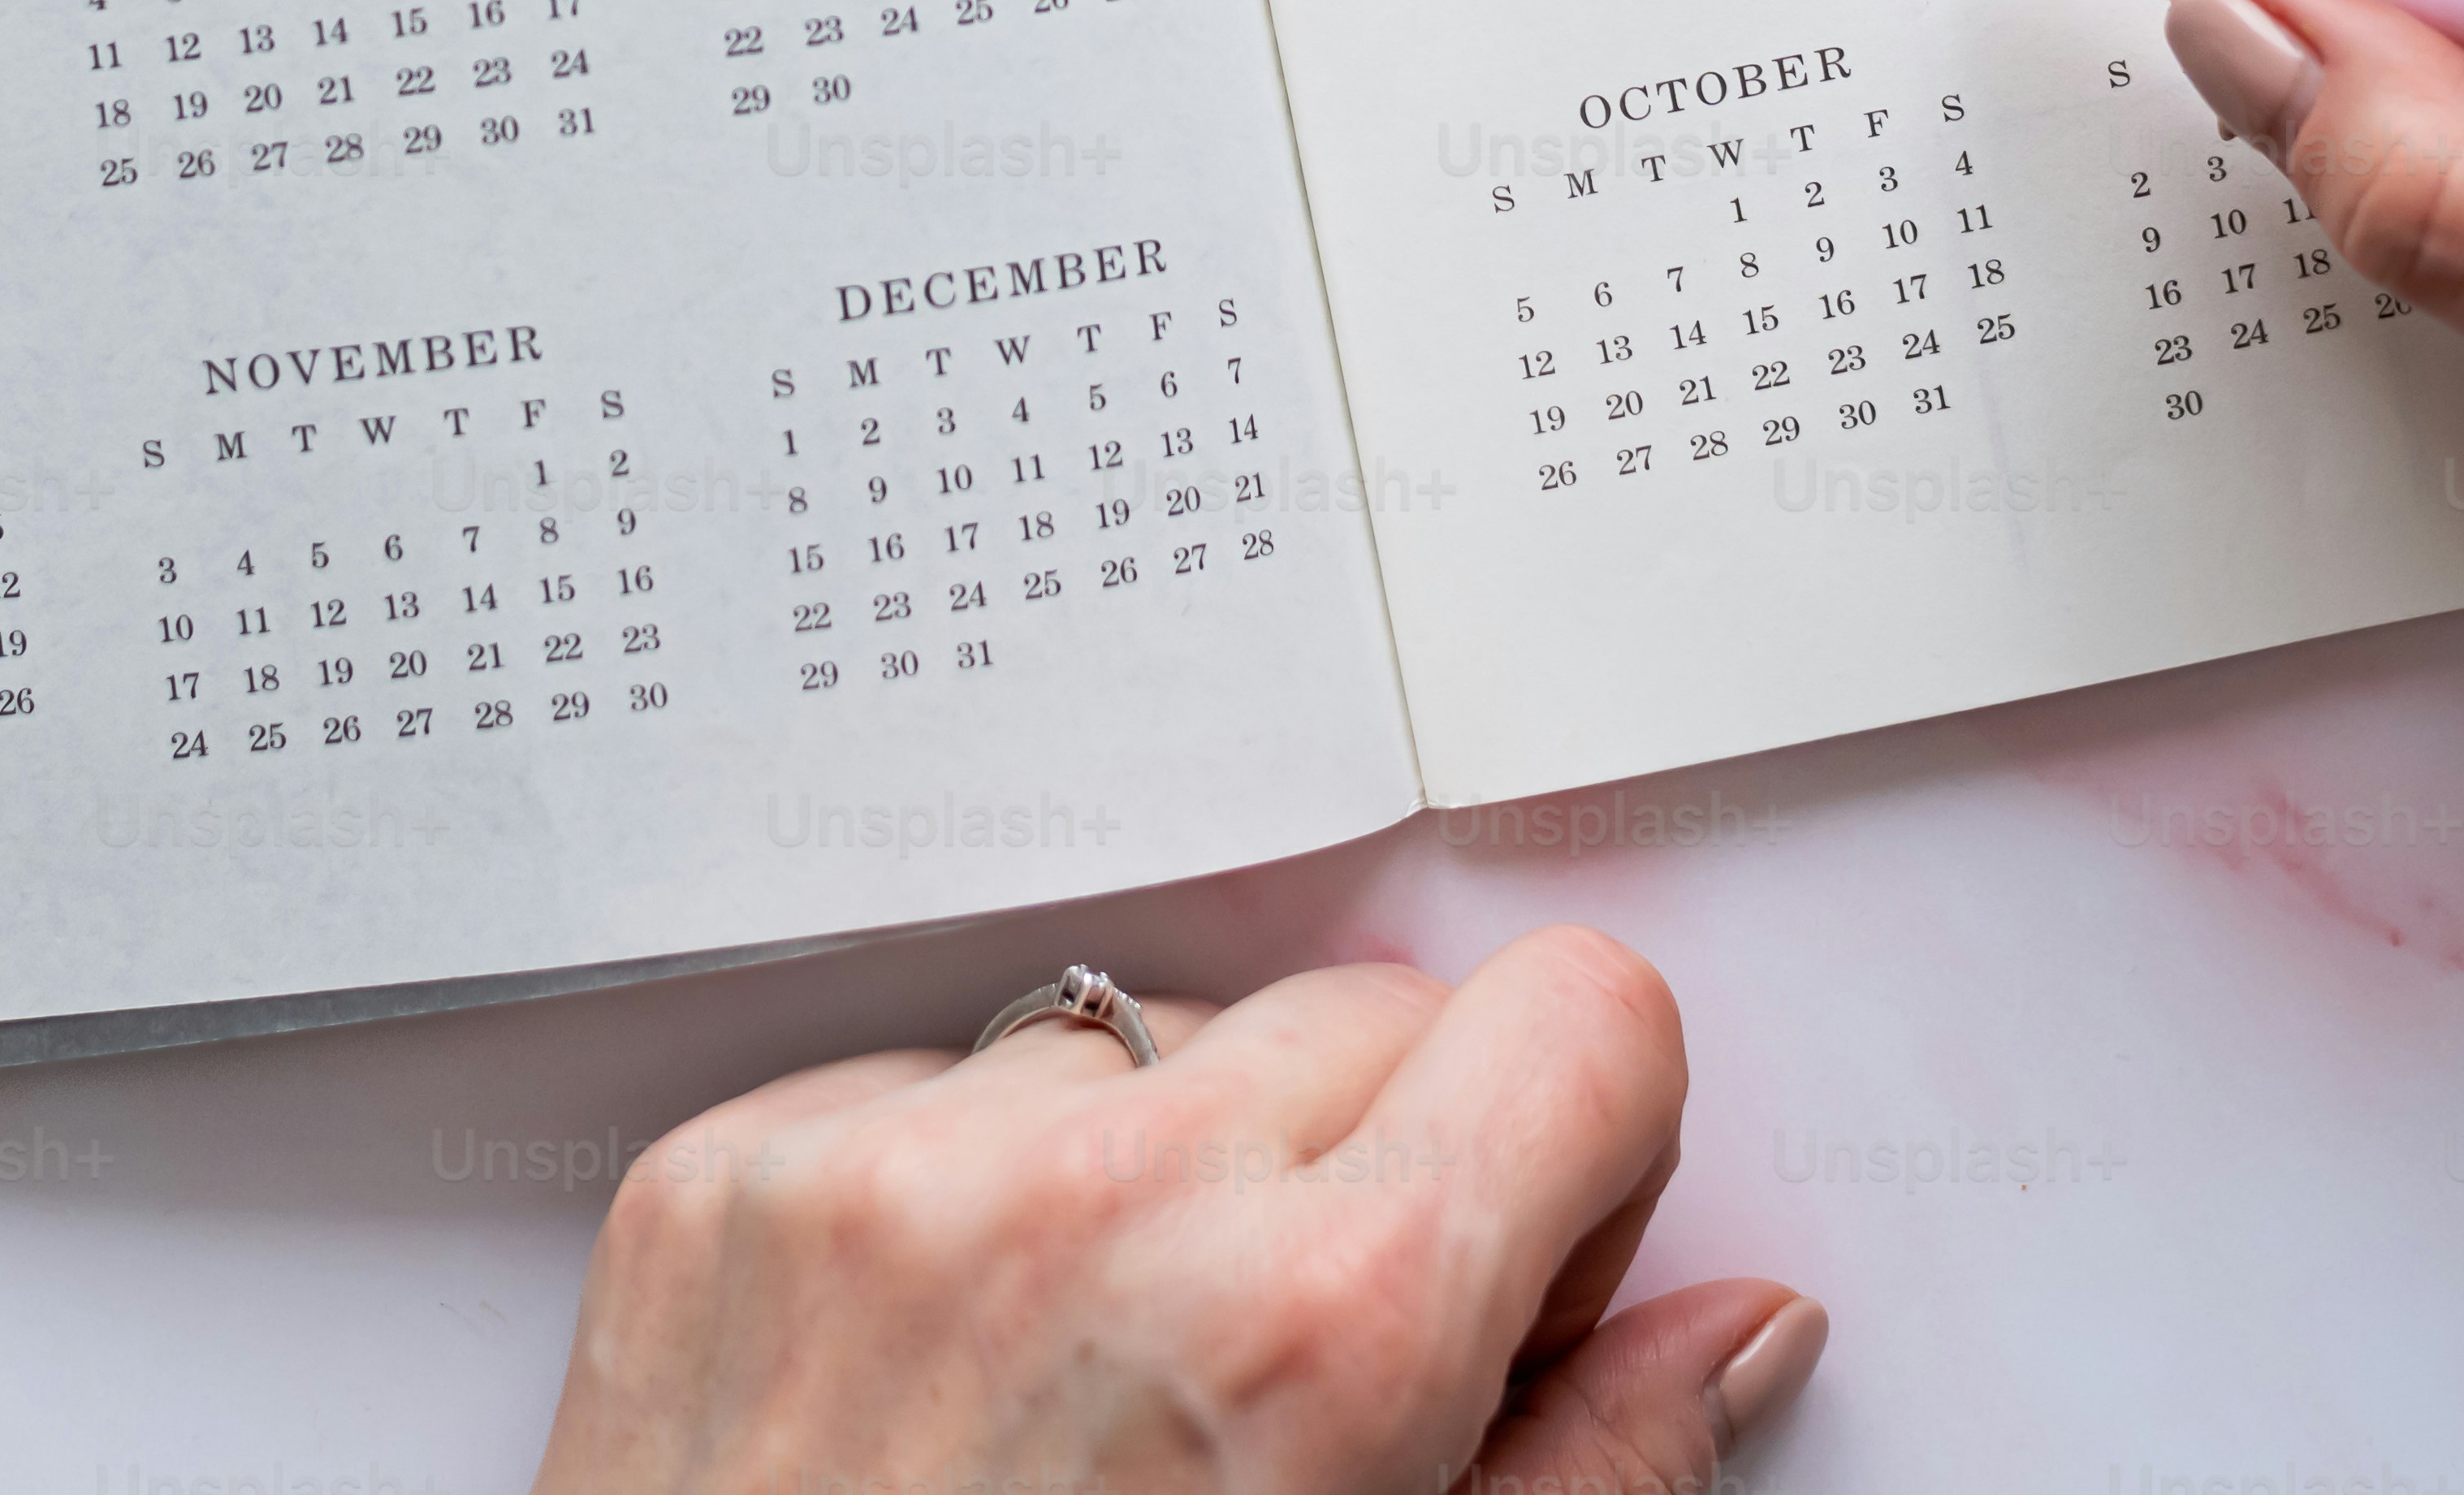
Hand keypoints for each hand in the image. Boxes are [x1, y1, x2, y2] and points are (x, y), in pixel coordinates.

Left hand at [529, 934, 1821, 1494]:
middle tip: (1308, 1384)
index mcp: (1323, 1325)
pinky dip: (964, 1200)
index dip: (1581, 1156)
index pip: (1579, 1021)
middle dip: (1374, 1171)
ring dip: (1156, 1179)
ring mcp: (894, 1176)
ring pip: (1144, 1042)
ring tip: (1103, 1402)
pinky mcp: (732, 1179)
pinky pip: (930, 1084)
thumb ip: (1596, 1475)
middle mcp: (1108, 1199)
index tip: (1523, 1268)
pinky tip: (956, 1384)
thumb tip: (1731, 1337)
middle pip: (1369, 1015)